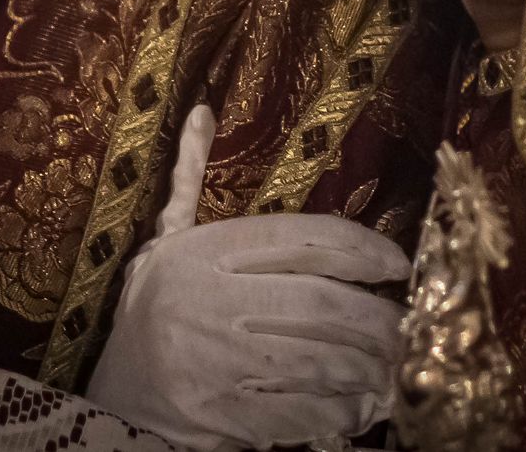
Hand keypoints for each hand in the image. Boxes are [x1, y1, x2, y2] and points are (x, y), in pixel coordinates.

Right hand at [87, 104, 408, 450]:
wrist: (115, 394)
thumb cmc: (154, 309)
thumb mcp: (167, 241)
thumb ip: (190, 183)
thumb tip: (202, 111)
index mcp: (202, 254)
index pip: (297, 238)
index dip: (358, 248)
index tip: (397, 263)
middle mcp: (209, 302)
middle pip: (318, 304)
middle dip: (376, 317)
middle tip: (410, 324)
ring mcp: (215, 361)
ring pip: (316, 360)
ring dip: (367, 366)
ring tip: (395, 365)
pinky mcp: (221, 415)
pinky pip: (298, 413)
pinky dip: (338, 411)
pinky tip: (359, 407)